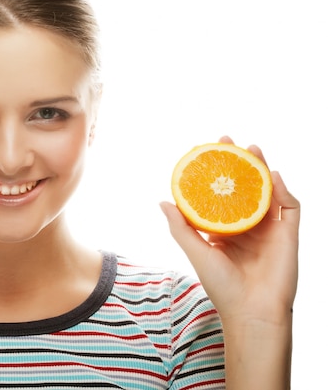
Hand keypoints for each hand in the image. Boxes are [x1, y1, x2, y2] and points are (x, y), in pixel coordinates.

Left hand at [160, 136, 299, 323]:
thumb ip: (180, 226)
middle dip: (238, 162)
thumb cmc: (222, 286)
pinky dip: (283, 189)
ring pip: (267, 191)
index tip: (204, 153)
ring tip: (252, 148)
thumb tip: (162, 200)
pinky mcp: (289, 235)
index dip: (215, 173)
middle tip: (227, 141)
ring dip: (261, 168)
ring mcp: (269, 229)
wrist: (252, 312)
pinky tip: (273, 176)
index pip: (220, 193)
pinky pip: (290, 207)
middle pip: (244, 186)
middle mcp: (247, 226)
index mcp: (225, 230)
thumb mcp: (196, 251)